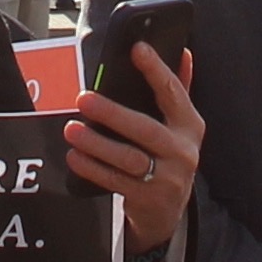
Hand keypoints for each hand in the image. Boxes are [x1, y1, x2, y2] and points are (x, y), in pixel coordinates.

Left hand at [67, 44, 205, 254]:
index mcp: (189, 125)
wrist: (167, 213)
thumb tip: (182, 51)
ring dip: (97, 144)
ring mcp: (167, 178)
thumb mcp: (179, 126)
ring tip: (72, 129)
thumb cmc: (167, 157)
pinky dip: (92, 168)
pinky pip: (116, 180)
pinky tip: (75, 156)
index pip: (173, 92)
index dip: (156, 70)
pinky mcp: (148, 199)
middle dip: (113, 113)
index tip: (137, 48)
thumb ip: (179, 89)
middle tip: (83, 98)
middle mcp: (182, 151)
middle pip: (146, 129)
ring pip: (128, 158)